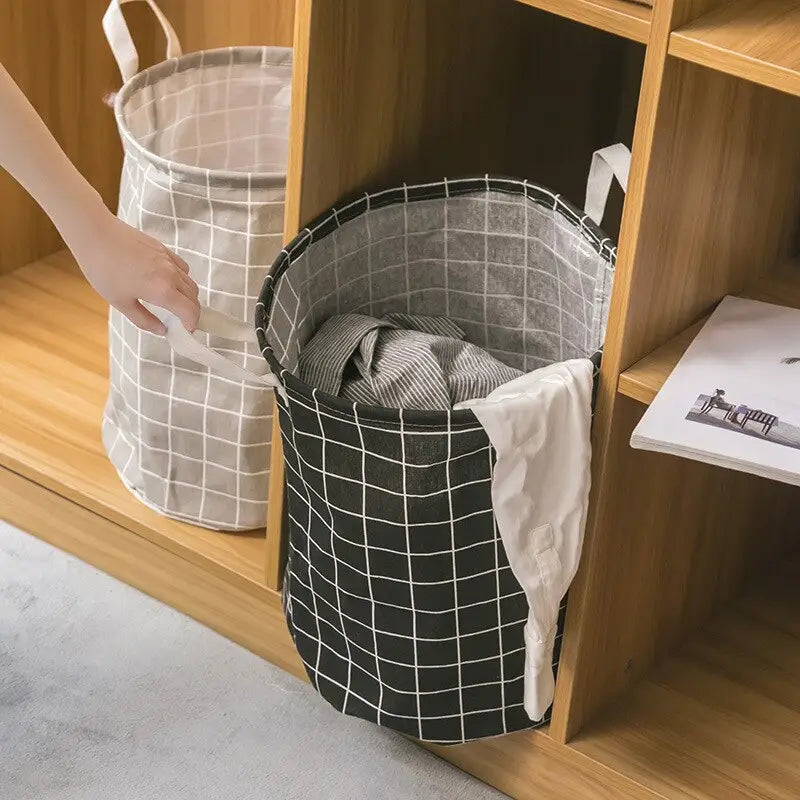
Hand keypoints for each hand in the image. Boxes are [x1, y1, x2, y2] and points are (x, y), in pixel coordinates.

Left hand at [67, 211, 199, 335]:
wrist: (95, 234)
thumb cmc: (103, 269)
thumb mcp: (120, 302)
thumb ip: (143, 319)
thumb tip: (162, 330)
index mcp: (162, 291)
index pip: (190, 311)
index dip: (192, 324)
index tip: (187, 331)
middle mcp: (171, 275)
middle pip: (193, 298)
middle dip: (191, 312)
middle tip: (181, 321)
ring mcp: (169, 260)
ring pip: (190, 282)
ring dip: (188, 296)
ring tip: (175, 302)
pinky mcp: (163, 249)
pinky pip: (182, 267)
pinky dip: (182, 278)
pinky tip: (169, 281)